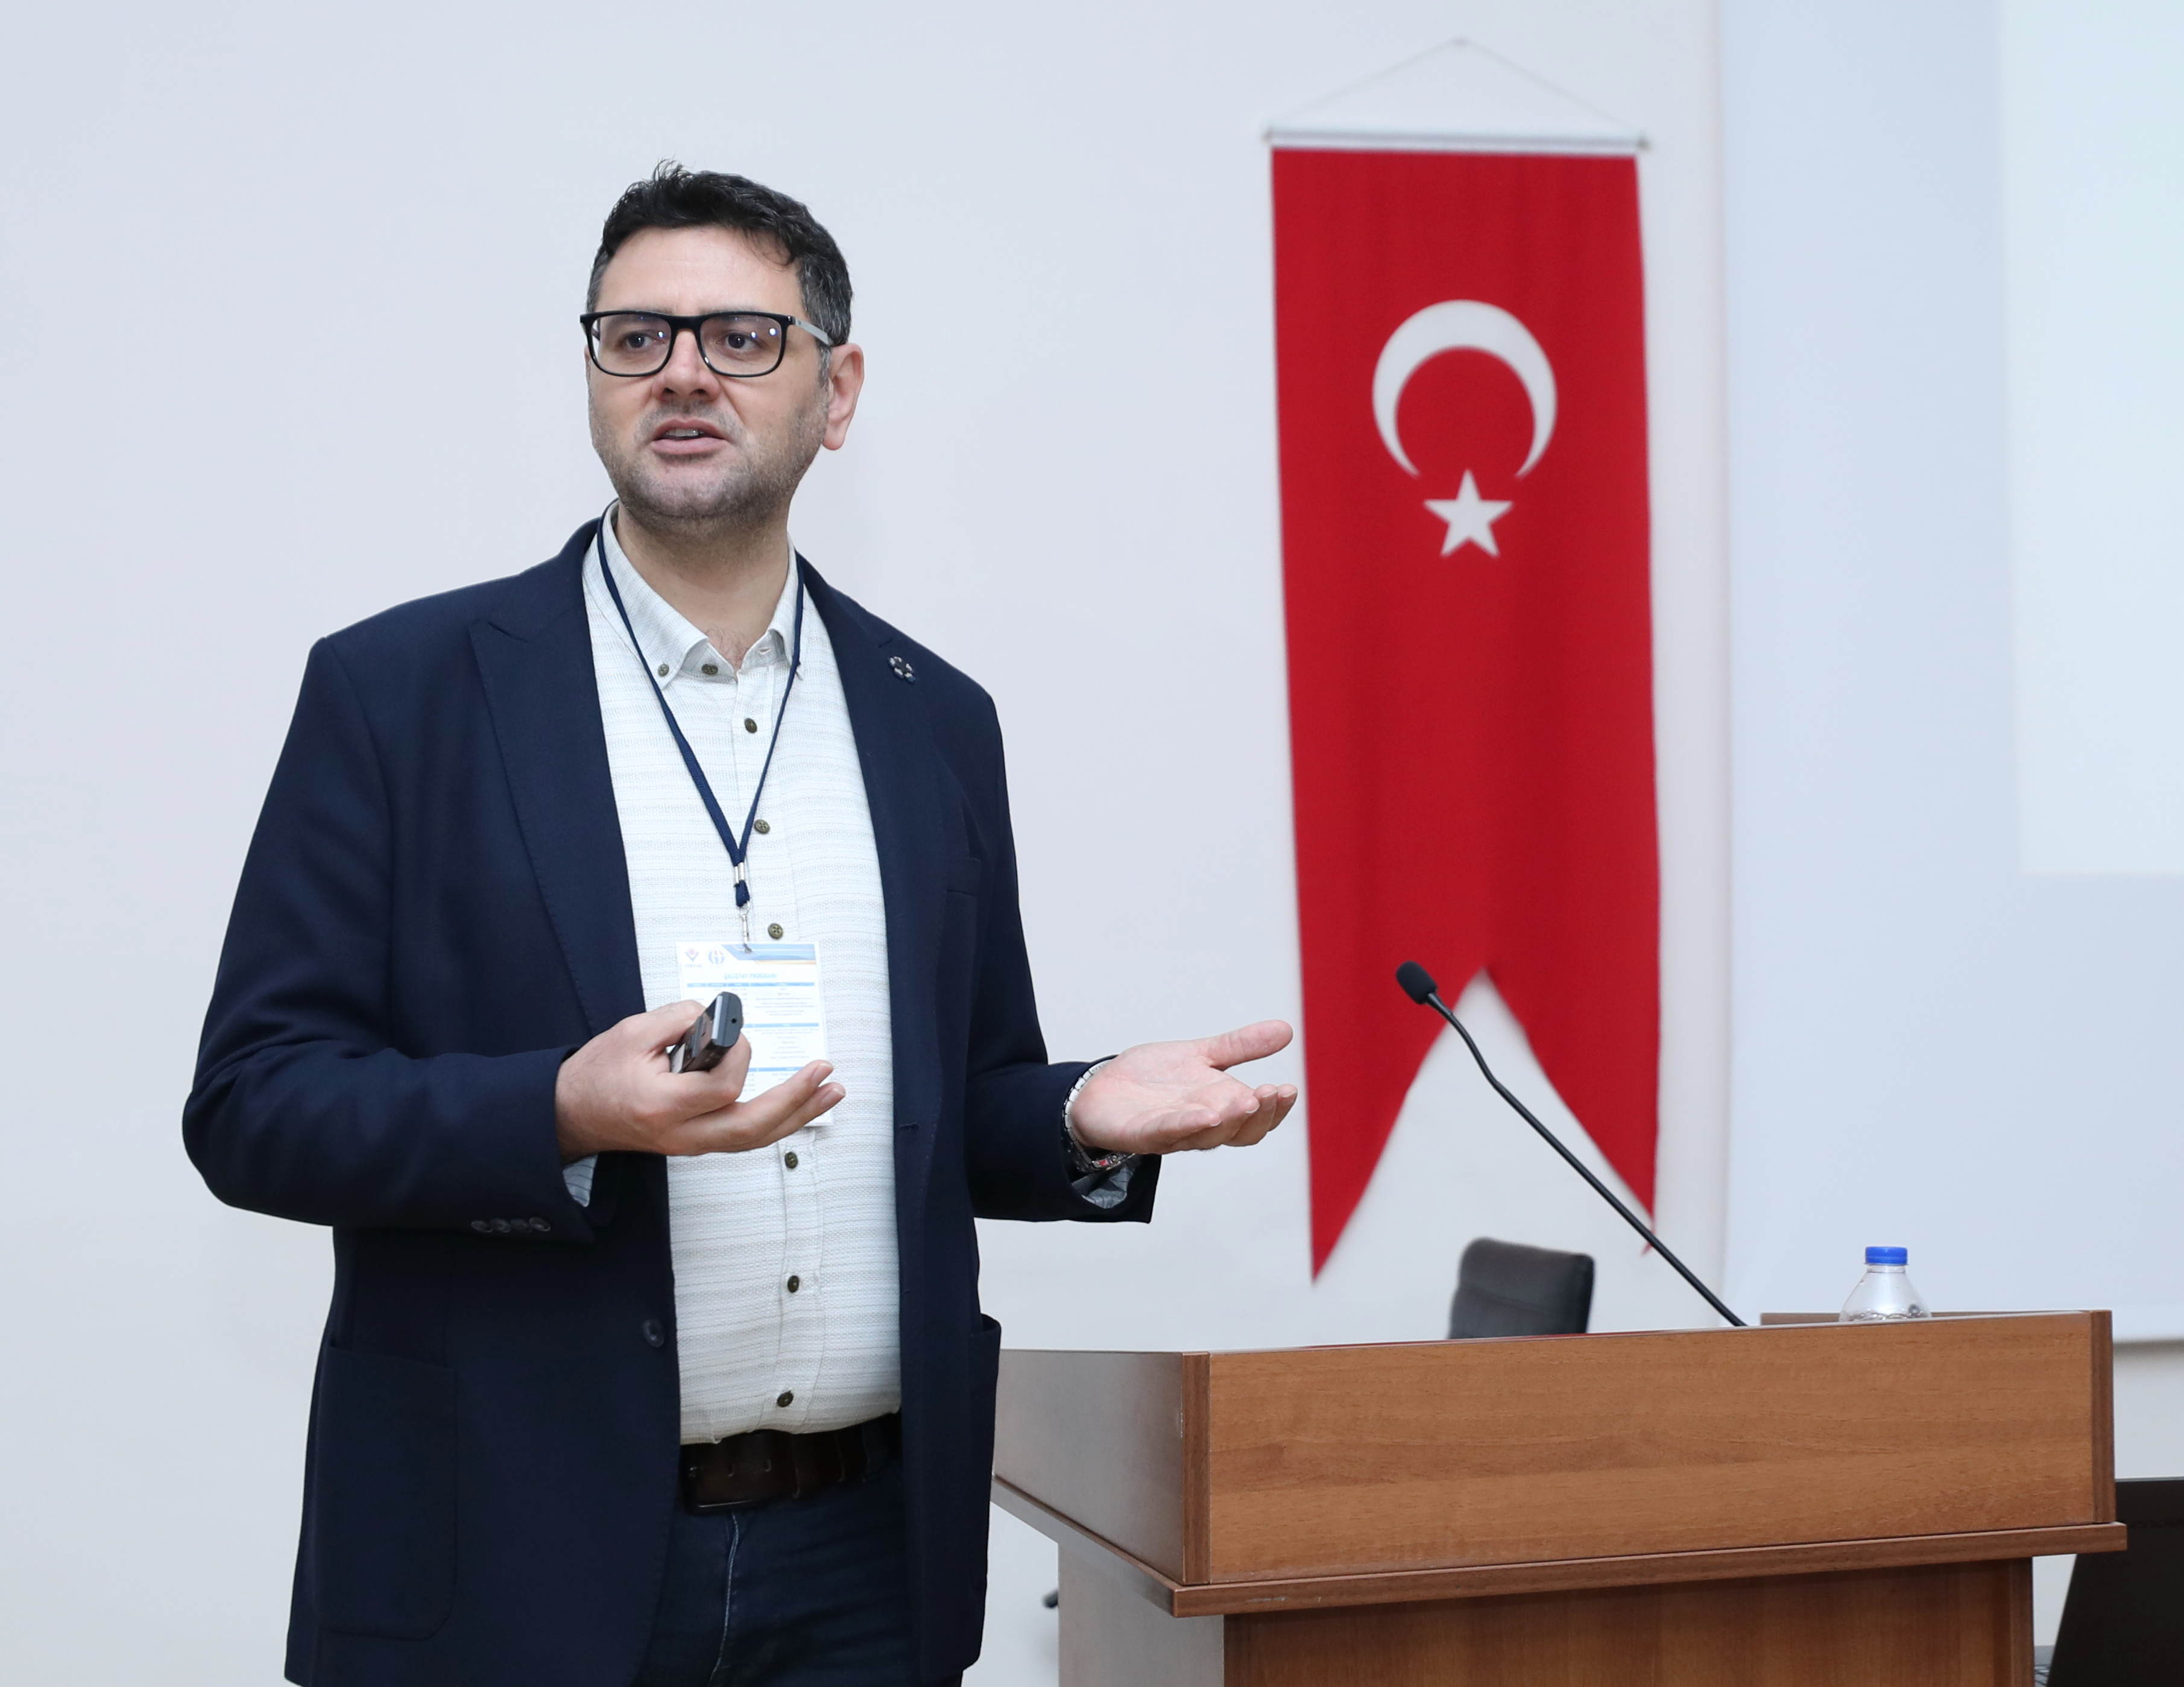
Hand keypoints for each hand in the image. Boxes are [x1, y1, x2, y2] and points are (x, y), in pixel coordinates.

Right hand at [554, 1001, 843, 1160]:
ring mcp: (690, 1144)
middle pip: (750, 1128)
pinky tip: (800, 1105)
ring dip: (796, 1115)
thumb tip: (721, 1019)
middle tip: (825, 1076)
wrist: (571, 1113)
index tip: (732, 1033)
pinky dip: (775, 1121)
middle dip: (794, 1102)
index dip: (738, 1055)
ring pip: (752, 1138)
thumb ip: (680, 1019)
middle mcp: (680, 1134)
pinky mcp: (696, 1142)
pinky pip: (742, 1135)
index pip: (722, 1088)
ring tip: (831, 1093)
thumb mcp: (631, 1032)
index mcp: (661, 1105)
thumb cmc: (598, 1073)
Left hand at [1067, 1020, 1298, 1155]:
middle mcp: (1201, 1126)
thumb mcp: (1201, 1054)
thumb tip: (1287, 1029)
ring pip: (1207, 1136)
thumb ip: (1240, 1046)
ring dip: (1228, 1121)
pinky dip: (1187, 1125)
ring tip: (1246, 1102)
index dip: (1275, 1108)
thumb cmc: (1153, 1077)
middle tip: (1269, 1094)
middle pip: (1239, 1132)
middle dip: (1258, 1115)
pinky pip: (1167, 1133)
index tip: (1288, 1088)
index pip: (1257, 1118)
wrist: (1102, 1087)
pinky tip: (1205, 1114)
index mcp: (1220, 1108)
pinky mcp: (1141, 1134)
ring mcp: (1172, 1133)